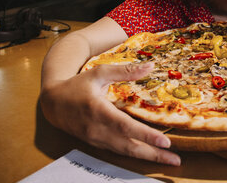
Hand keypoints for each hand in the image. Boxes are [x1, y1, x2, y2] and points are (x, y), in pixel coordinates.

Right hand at [40, 63, 180, 165]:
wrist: (52, 102)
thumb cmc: (77, 85)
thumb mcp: (100, 72)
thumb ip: (125, 71)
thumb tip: (150, 66)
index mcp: (98, 110)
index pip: (125, 127)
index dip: (146, 136)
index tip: (165, 142)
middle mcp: (97, 129)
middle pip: (128, 146)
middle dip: (153, 154)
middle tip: (174, 160)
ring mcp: (96, 139)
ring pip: (124, 152)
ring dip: (147, 158)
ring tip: (168, 161)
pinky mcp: (96, 143)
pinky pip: (118, 151)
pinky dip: (135, 155)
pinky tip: (150, 156)